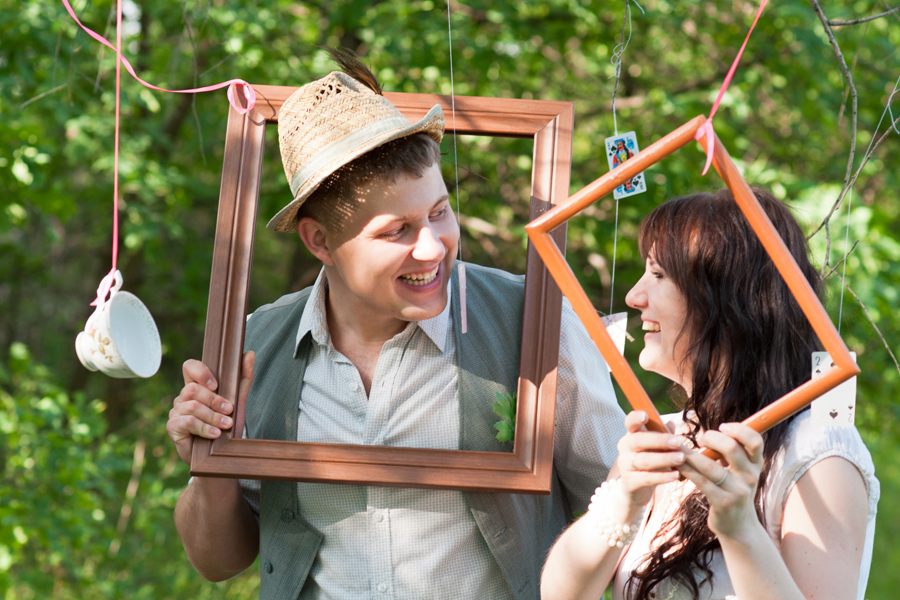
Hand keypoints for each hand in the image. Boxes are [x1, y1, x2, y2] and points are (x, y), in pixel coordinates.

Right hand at [166, 351, 254, 465]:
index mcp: (196, 387)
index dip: (201, 371)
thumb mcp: (238, 402)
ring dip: (213, 416)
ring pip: (192, 406)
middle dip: (214, 400)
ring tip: (226, 425)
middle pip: (193, 389)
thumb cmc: (226, 427)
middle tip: (229, 410)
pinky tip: (215, 434)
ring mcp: (176, 412)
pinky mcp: (173, 427)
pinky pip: (187, 421)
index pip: (189, 367)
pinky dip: (204, 427)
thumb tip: (250, 353)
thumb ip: (243, 379)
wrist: (219, 456)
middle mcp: (183, 398)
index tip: (216, 384)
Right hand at [615, 411, 684, 508]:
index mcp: (631, 435)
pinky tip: (676, 475)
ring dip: (664, 459)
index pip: (630, 423)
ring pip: (644, 460)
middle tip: (678, 442)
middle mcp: (625, 448)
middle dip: (659, 440)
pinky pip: (647, 478)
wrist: (635, 489)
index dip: (635, 418)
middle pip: (638, 440)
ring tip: (681, 458)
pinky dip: (662, 477)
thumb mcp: (655, 447)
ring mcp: (625, 465)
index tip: (645, 415)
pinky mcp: (629, 482)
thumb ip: (662, 434)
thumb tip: (670, 423)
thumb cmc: (649, 461)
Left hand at [677, 422, 763, 538]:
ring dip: (690, 454)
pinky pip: (701, 482)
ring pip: (710, 466)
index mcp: (755, 464)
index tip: (722, 426)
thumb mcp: (740, 470)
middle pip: (732, 448)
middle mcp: (750, 476)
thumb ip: (731, 452)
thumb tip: (711, 430)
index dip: (739, 429)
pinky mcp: (723, 503)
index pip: (755, 440)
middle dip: (712, 438)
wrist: (738, 525)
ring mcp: (738, 491)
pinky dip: (687, 470)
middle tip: (701, 439)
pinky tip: (677, 464)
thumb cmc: (733, 489)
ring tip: (677, 447)